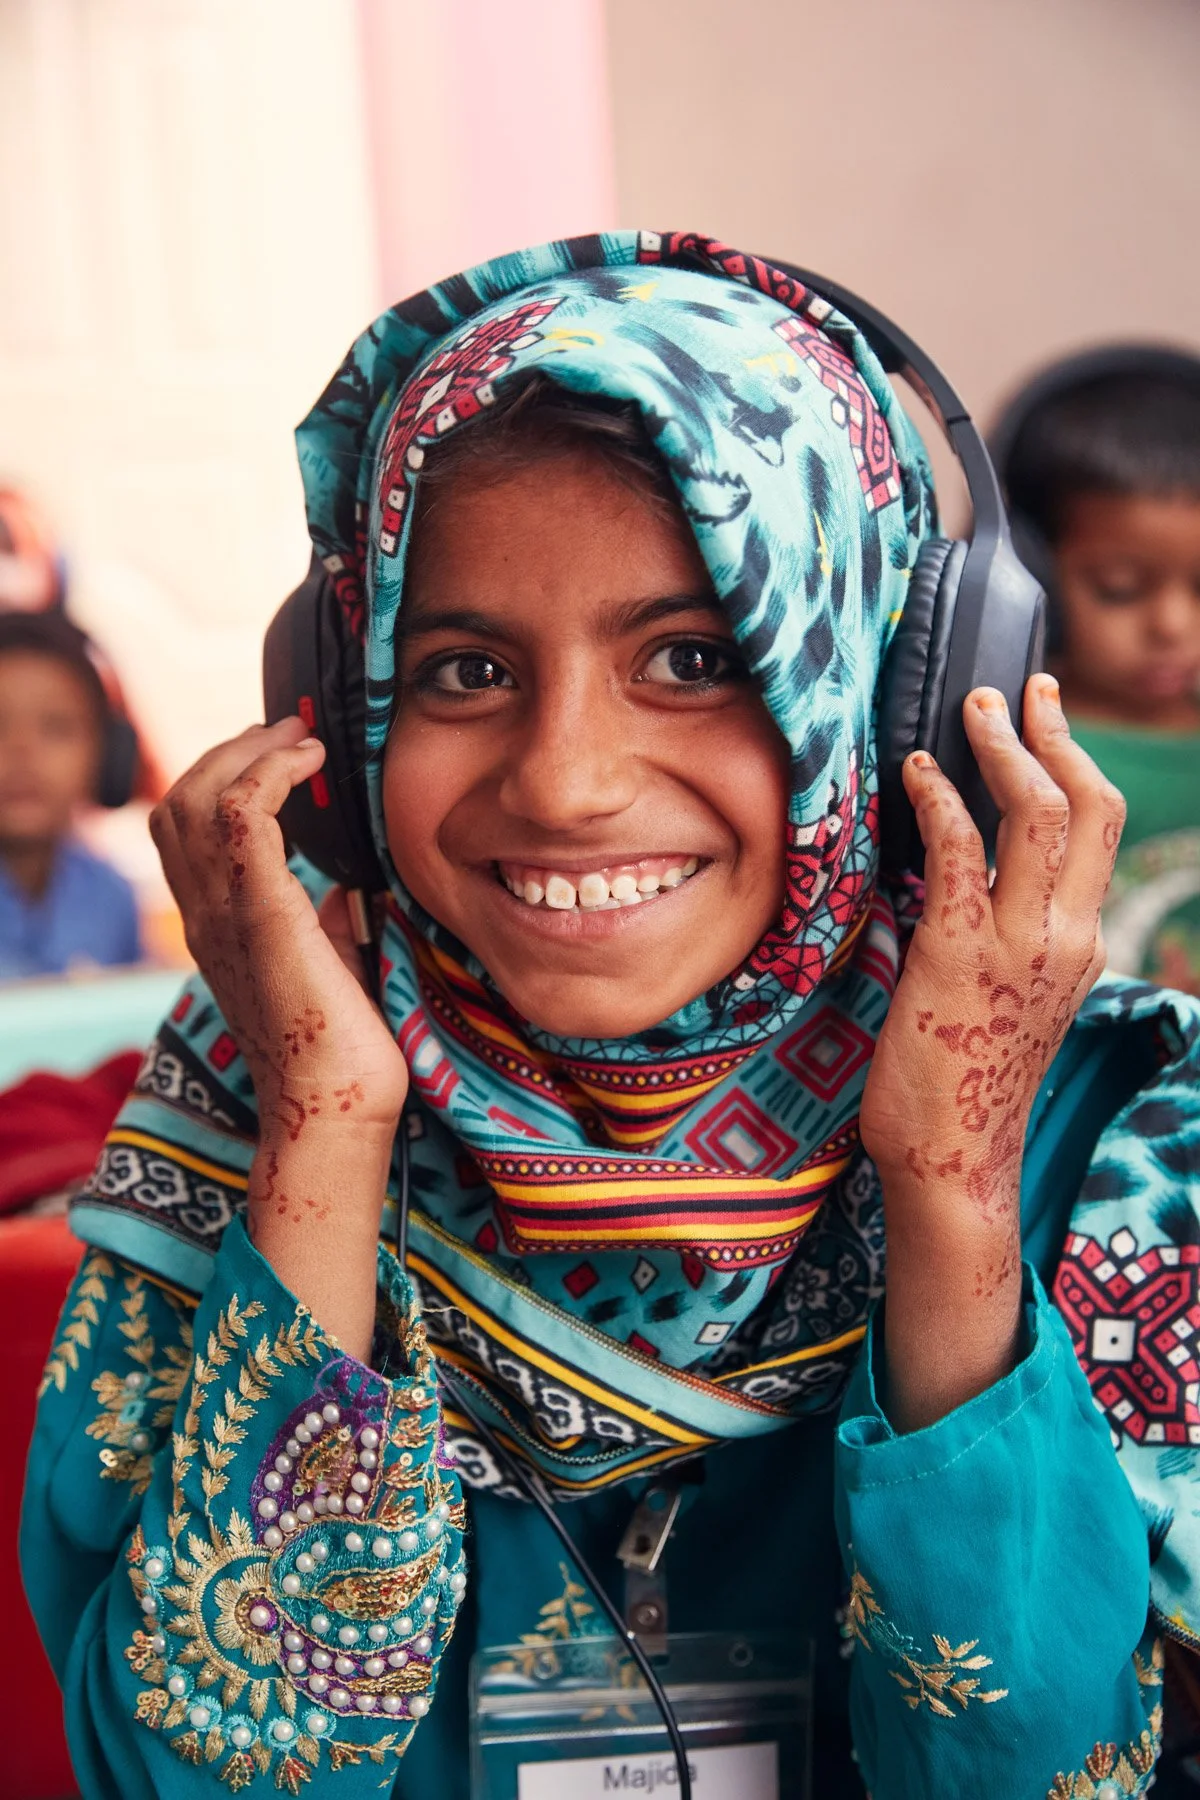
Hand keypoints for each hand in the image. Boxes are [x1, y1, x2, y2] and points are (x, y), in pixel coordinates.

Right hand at [150, 719, 407, 1145]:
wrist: (338, 1105)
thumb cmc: (344, 1047)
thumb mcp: (326, 963)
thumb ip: (321, 918)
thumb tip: (343, 884)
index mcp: (216, 927)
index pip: (183, 830)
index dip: (221, 777)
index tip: (279, 753)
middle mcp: (205, 917)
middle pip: (177, 803)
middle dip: (230, 752)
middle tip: (288, 732)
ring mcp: (224, 916)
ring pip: (196, 797)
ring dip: (249, 752)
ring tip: (300, 739)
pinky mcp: (262, 914)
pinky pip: (241, 814)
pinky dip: (271, 771)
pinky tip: (310, 763)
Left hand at [860, 675, 1123, 1426]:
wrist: (954, 1161)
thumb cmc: (965, 1079)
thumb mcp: (1009, 996)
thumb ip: (1005, 932)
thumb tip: (960, 867)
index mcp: (1080, 943)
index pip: (1099, 828)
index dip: (1074, 760)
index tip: (1046, 717)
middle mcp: (1066, 937)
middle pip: (1085, 805)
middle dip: (1053, 733)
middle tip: (1020, 689)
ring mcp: (1017, 946)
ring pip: (1036, 815)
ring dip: (1003, 748)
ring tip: (972, 709)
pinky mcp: (958, 958)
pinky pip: (959, 856)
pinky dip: (942, 801)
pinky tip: (920, 772)